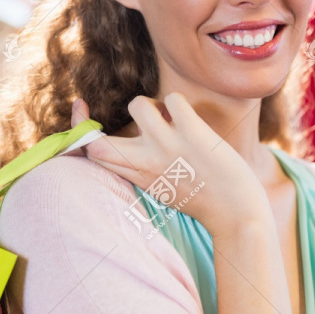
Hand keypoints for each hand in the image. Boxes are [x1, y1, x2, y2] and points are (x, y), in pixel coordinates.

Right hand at [69, 92, 269, 237]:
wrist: (237, 214)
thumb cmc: (204, 201)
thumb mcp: (162, 188)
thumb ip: (143, 166)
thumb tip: (135, 133)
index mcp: (136, 178)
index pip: (92, 155)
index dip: (77, 131)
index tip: (78, 109)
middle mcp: (144, 163)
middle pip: (97, 142)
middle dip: (90, 119)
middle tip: (98, 110)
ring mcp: (166, 146)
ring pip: (139, 104)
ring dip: (152, 105)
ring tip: (169, 120)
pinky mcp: (191, 133)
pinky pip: (173, 98)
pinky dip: (180, 103)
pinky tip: (191, 121)